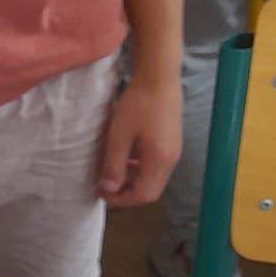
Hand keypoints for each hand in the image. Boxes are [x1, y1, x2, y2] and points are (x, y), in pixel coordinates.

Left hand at [100, 74, 181, 207]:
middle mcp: (171, 160)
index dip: (121, 200)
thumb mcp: (119, 136)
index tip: (101, 193)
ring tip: (112, 169)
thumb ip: (113, 165)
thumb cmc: (138, 104)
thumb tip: (108, 190)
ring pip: (153, 178)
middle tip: (105, 185)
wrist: (159, 77)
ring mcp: (174, 151)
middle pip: (150, 190)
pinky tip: (125, 154)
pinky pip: (155, 164)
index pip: (143, 196)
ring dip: (132, 179)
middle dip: (127, 192)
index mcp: (160, 162)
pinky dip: (139, 167)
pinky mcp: (172, 141)